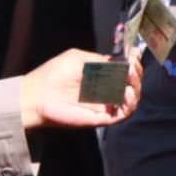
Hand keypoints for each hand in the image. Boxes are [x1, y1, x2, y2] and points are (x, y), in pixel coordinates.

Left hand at [19, 49, 141, 129]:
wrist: (37, 95)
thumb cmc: (54, 74)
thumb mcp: (79, 58)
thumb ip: (101, 60)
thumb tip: (123, 60)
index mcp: (101, 75)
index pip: (125, 71)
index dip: (133, 65)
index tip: (134, 57)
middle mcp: (106, 90)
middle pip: (133, 85)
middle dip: (137, 76)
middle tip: (133, 69)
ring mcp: (105, 104)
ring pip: (131, 101)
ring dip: (137, 90)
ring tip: (130, 82)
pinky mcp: (101, 118)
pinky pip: (122, 114)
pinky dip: (130, 105)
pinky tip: (127, 94)